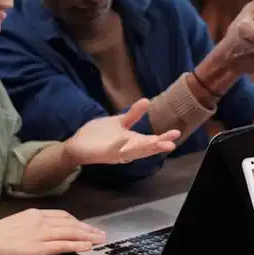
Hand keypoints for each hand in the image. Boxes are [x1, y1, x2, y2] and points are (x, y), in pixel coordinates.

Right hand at [0, 209, 106, 254]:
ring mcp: (41, 234)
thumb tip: (43, 230)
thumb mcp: (16, 222)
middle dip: (88, 228)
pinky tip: (88, 246)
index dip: (77, 221)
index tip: (87, 225)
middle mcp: (41, 220)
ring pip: (71, 233)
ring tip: (100, 240)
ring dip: (88, 236)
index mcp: (35, 213)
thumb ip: (32, 224)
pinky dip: (77, 245)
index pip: (63, 215)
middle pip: (71, 223)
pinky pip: (63, 245)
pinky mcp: (39, 247)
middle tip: (101, 233)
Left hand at [64, 99, 180, 164]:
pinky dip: (120, 146)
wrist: (77, 145)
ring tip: (156, 142)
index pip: (150, 141)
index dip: (163, 138)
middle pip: (145, 149)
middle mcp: (127, 149)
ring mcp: (116, 152)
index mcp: (132, 142)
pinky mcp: (104, 154)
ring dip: (143, 147)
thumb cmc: (99, 135)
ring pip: (132, 151)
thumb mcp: (119, 122)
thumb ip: (133, 115)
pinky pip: (113, 150)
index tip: (176, 133)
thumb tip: (147, 101)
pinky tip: (125, 140)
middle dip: (157, 146)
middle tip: (171, 144)